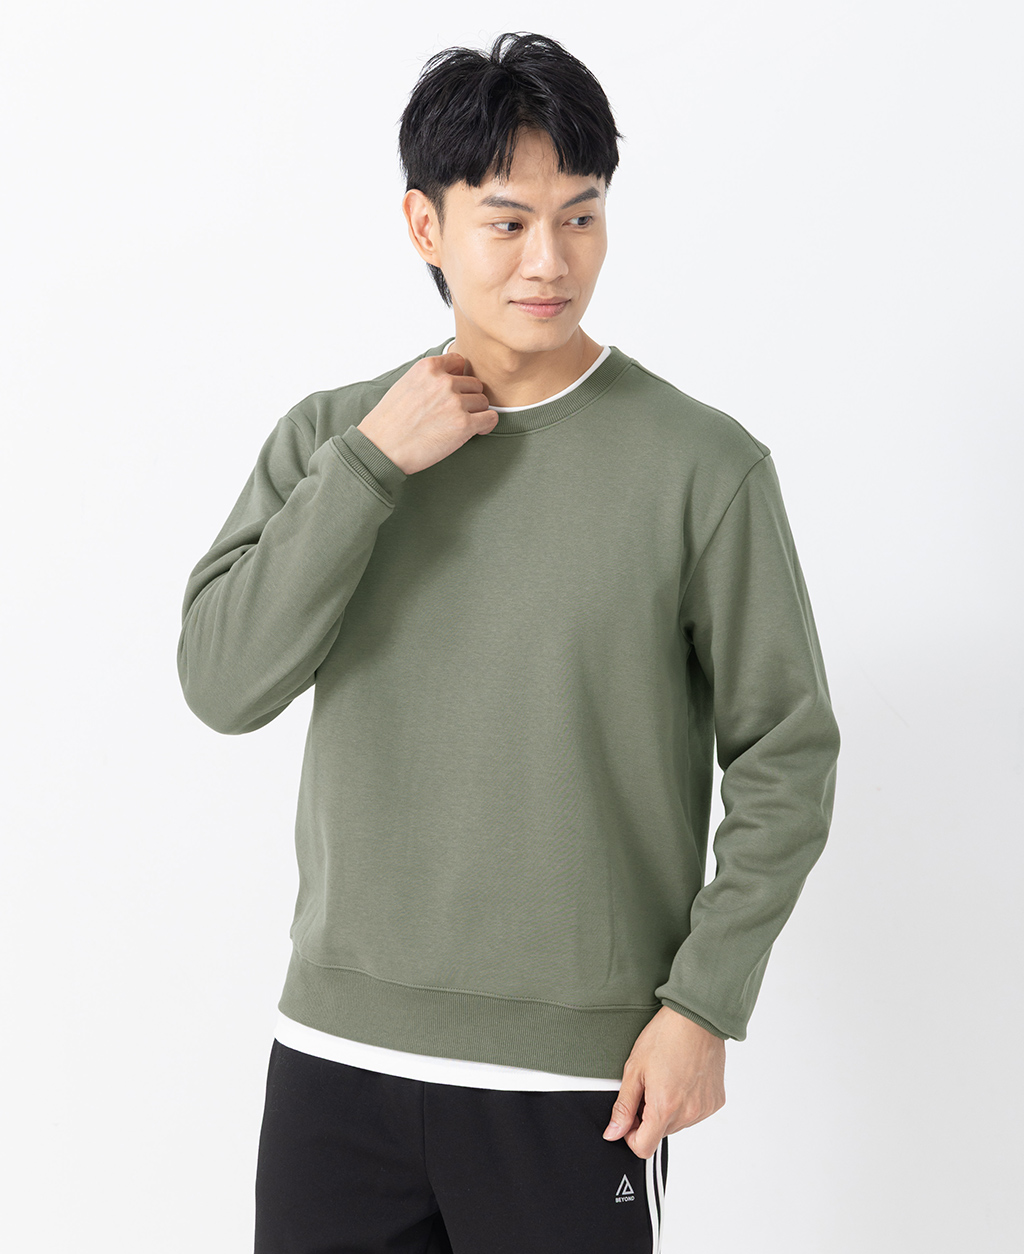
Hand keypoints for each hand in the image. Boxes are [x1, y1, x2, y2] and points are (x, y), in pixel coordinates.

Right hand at [357, 351, 498, 474]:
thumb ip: (429, 378)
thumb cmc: (389, 422)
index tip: (454, 392)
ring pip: (483, 402)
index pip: (459, 362)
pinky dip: (486, 426)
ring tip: (460, 425)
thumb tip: (452, 378)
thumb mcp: (405, 385)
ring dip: (476, 413)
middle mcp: (444, 381)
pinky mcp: (464, 424)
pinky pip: (490, 419)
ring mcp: (455, 402)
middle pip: (474, 384)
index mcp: (428, 367)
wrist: (381, 448)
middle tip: (455, 414)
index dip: (459, 378)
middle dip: (468, 398)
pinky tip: (475, 431)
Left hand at [602, 1005, 726, 1159]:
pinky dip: (686, 1103)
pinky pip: (695, 1113)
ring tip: (667, 1078)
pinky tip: (682, 1079)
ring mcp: (704, 1109)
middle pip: (660, 1134)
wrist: (696, 1018)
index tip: (630, 1117)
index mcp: (664, 1108)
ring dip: (668, 1110)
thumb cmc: (665, 1036)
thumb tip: (613, 1133)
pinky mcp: (716, 1102)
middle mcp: (688, 1114)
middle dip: (649, 1117)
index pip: (644, 1148)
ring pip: (677, 1124)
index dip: (630, 1136)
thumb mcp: (634, 1069)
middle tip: (648, 1086)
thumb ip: (623, 1106)